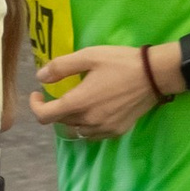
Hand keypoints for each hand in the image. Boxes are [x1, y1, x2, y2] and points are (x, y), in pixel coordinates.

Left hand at [27, 44, 158, 140]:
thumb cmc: (120, 62)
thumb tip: (40, 77)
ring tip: (77, 103)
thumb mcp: (88, 56)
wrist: (154, 75)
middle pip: (60, 122)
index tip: (38, 94)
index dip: (35, 106)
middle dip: (55, 109)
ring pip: (76, 130)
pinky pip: (93, 134)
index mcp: (78, 103)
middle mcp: (88, 121)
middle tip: (61, 93)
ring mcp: (103, 129)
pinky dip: (87, 126)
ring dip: (70, 119)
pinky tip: (94, 111)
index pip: (45, 116)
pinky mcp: (116, 131)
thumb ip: (61, 67)